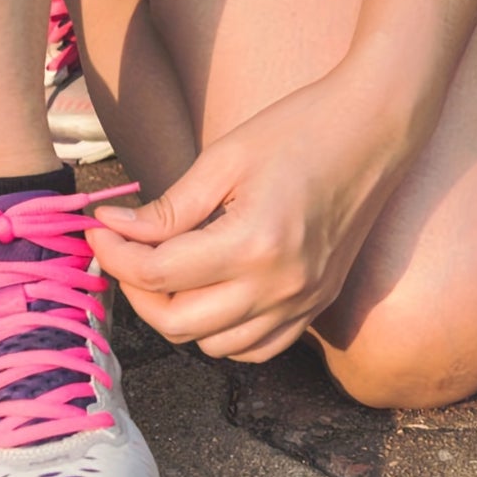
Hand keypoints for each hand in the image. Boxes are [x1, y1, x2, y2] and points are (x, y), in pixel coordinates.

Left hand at [88, 66, 417, 361]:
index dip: (115, 254)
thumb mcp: (225, 159)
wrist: (376, 128)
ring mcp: (304, 301)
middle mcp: (281, 285)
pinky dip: (225, 333)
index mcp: (255, 243)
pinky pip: (257, 347)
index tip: (101, 229)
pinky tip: (213, 293)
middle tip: (126, 250)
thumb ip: (169, 208)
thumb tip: (114, 229)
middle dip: (137, 290)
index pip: (158, 274)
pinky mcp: (318, 303)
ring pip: (215, 346)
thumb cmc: (301, 130)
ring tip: (170, 270)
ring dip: (179, 315)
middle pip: (179, 323)